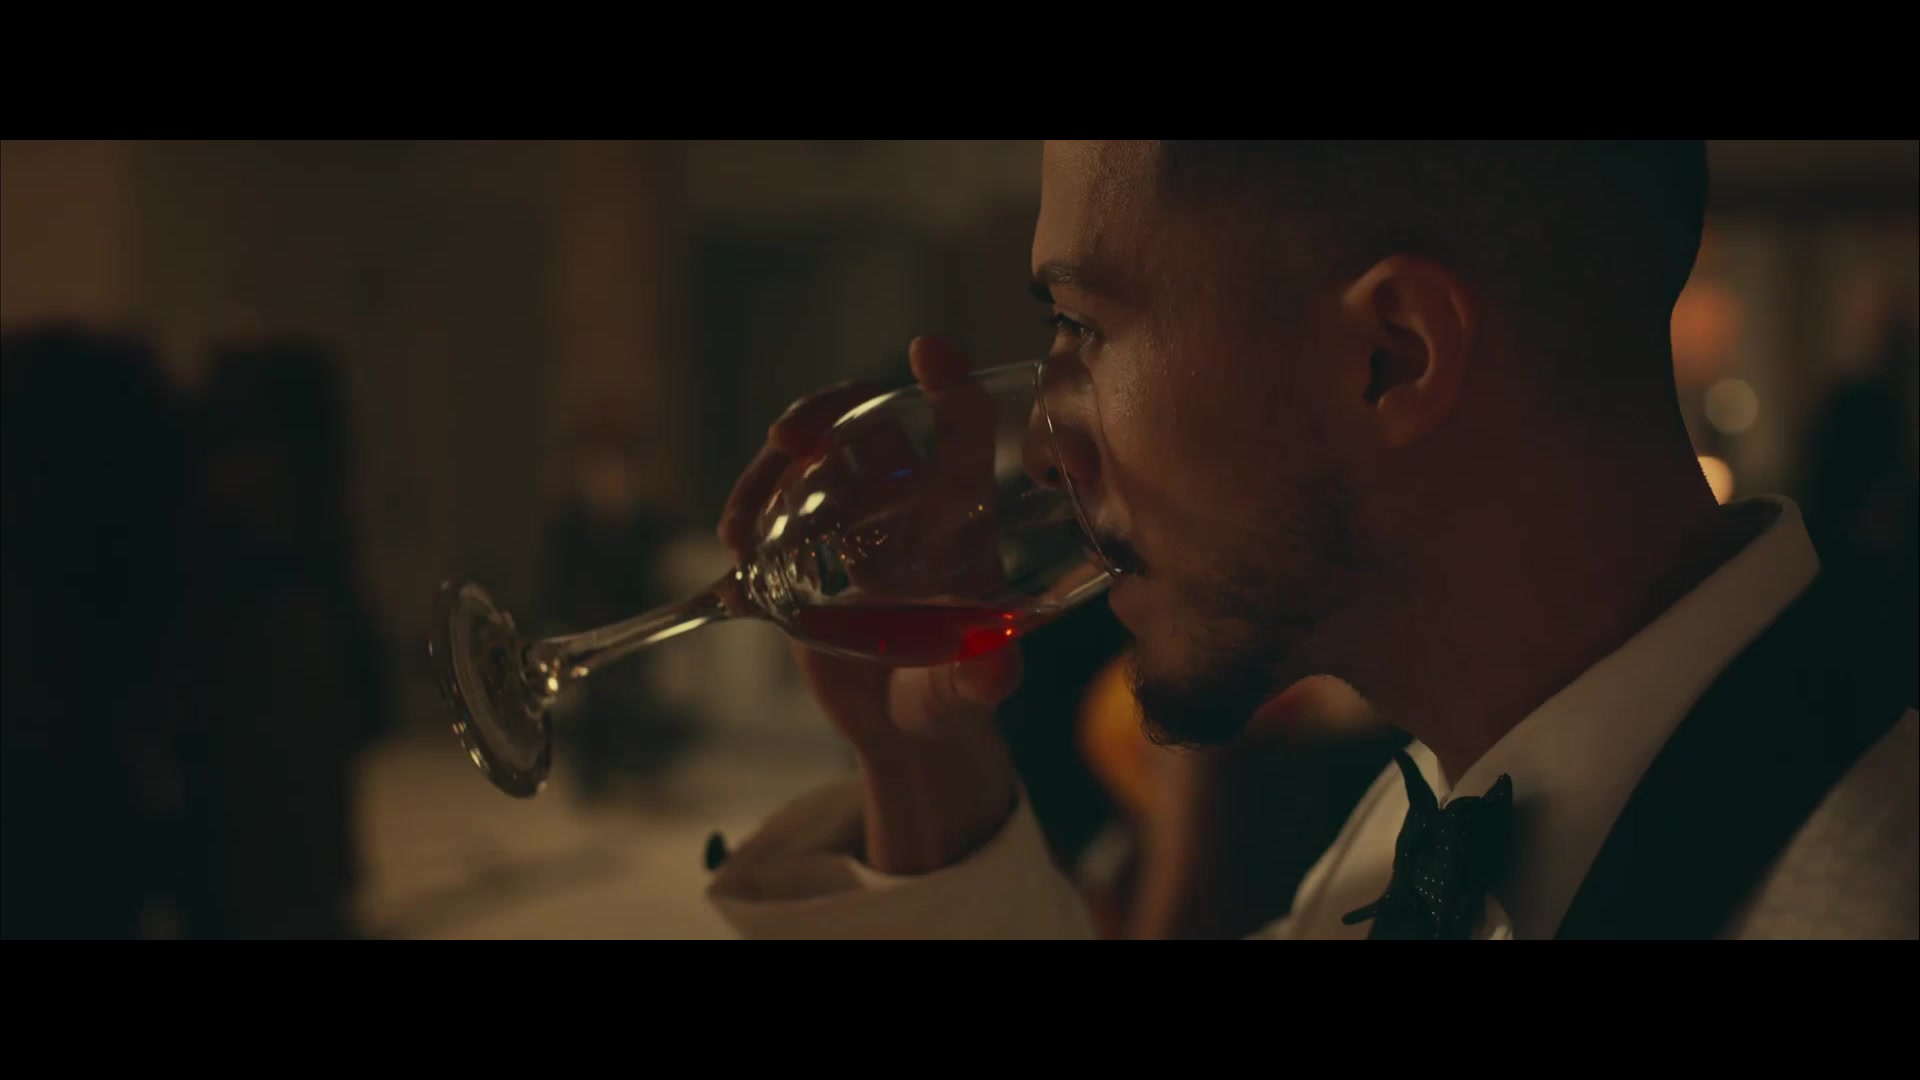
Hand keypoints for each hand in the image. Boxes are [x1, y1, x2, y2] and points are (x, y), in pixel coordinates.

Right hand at [717, 336, 1023, 750]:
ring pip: (809, 456)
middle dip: (824, 412)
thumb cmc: (951, 699)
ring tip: (741, 530)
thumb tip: (995, 666)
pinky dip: (747, 517)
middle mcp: (906, 501)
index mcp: (959, 516)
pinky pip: (772, 507)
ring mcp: (852, 518)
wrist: (899, 729)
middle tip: (784, 439)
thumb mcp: (968, 690)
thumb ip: (983, 676)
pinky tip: (734, 556)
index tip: (927, 350)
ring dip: (768, 474)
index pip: (964, 429)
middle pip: (867, 418)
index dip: (951, 384)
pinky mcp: (807, 545)